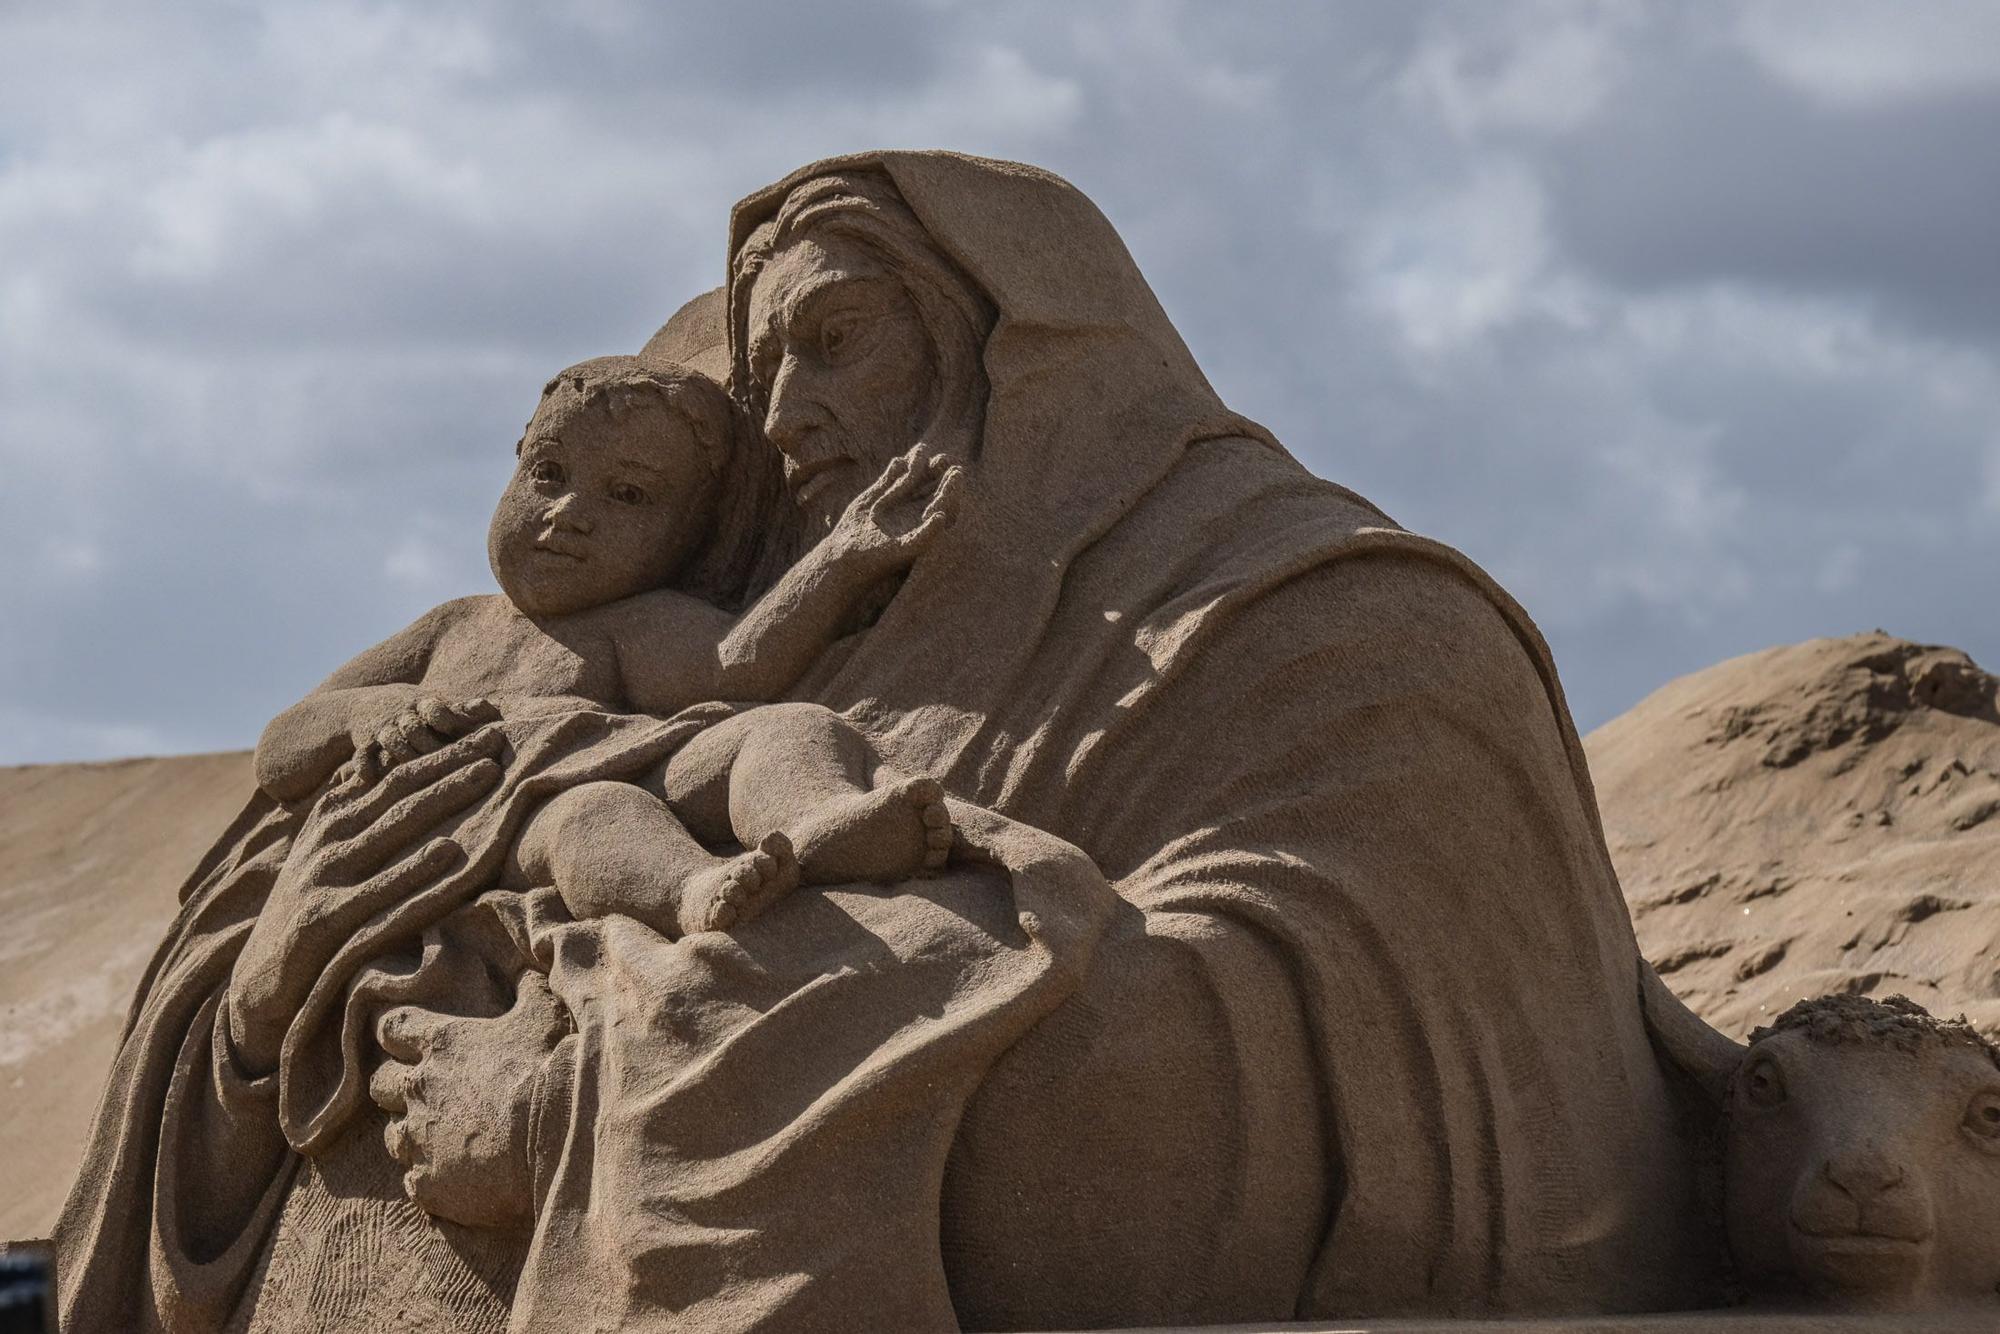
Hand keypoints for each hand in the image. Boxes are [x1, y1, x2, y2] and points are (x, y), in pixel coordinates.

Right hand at [228, 726, 505, 1071]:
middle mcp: (325, 841)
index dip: (439, 750)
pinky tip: (450, 853)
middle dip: (450, 761)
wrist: (261, 982)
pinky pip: (381, 892)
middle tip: (499, 738)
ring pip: (392, 829)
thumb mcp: (322, 855)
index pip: (392, 775)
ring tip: (486, 776)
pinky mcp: (326, 920)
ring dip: (442, 798)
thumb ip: (350, 813)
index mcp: (329, 821)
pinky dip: (416, 870)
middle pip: (397, 791)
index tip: (486, 730)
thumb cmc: (308, 910)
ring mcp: (324, 879)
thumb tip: (372, 763)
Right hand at [348, 696, 499, 783]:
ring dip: (402, 754)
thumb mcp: (438, 703)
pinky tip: (370, 779)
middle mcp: (404, 716)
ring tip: (414, 773)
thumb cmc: (418, 710)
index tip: (450, 726)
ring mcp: (384, 730)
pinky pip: (363, 754)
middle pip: (414, 728)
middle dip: (427, 743)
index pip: (434, 707)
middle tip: (443, 762)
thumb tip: (493, 711)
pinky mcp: (367, 744)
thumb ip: (464, 710)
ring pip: (391, 741)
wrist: (371, 706)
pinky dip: (364, 765)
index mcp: (425, 705)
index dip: (442, 715)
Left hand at [369, 971, 569, 1228]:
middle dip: (395, 1084)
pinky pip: (412, 1180)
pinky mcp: (427, 1182)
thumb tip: (526, 964)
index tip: (410, 1039)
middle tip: (427, 1092)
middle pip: (380, 1083)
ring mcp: (419, 1139)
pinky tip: (456, 1175)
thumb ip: (526, 986)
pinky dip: (430, 1176)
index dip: (397, 1032)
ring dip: (412, 1133)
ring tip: (444, 1138)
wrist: (556, 1134)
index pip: (392, 1028)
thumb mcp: (542, 1014)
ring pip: (392, 1136)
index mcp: (441, 1044)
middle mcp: (419, 1089)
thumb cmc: (548, 1067)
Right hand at [827, 445, 963, 577]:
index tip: (956, 473)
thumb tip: (942, 515)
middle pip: (930, 486)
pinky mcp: (875, 495)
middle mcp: (912, 511)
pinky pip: (888, 477)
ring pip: (910, 477)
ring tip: (923, 449)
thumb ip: (926, 534)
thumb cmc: (881, 558)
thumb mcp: (906, 548)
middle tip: (944, 458)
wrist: (848, 557)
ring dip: (917, 463)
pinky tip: (899, 461)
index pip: (942, 500)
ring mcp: (895, 501)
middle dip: (938, 471)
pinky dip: (894, 469)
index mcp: (925, 523)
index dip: (951, 486)